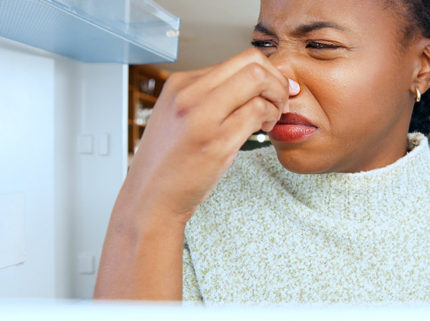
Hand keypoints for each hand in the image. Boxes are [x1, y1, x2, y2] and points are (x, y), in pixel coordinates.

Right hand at [121, 48, 294, 224]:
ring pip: (258, 79)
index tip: (274, 89)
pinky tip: (262, 130)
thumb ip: (209, 97)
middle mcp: (189, 93)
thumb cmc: (169, 164)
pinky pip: (257, 110)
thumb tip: (250, 85)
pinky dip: (270, 117)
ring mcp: (201, 115)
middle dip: (276, 79)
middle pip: (251, 61)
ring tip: (270, 118)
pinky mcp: (216, 140)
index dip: (266, 72)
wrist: (150, 199)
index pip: (237, 58)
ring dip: (276, 98)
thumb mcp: (179, 117)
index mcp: (180, 83)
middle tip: (279, 101)